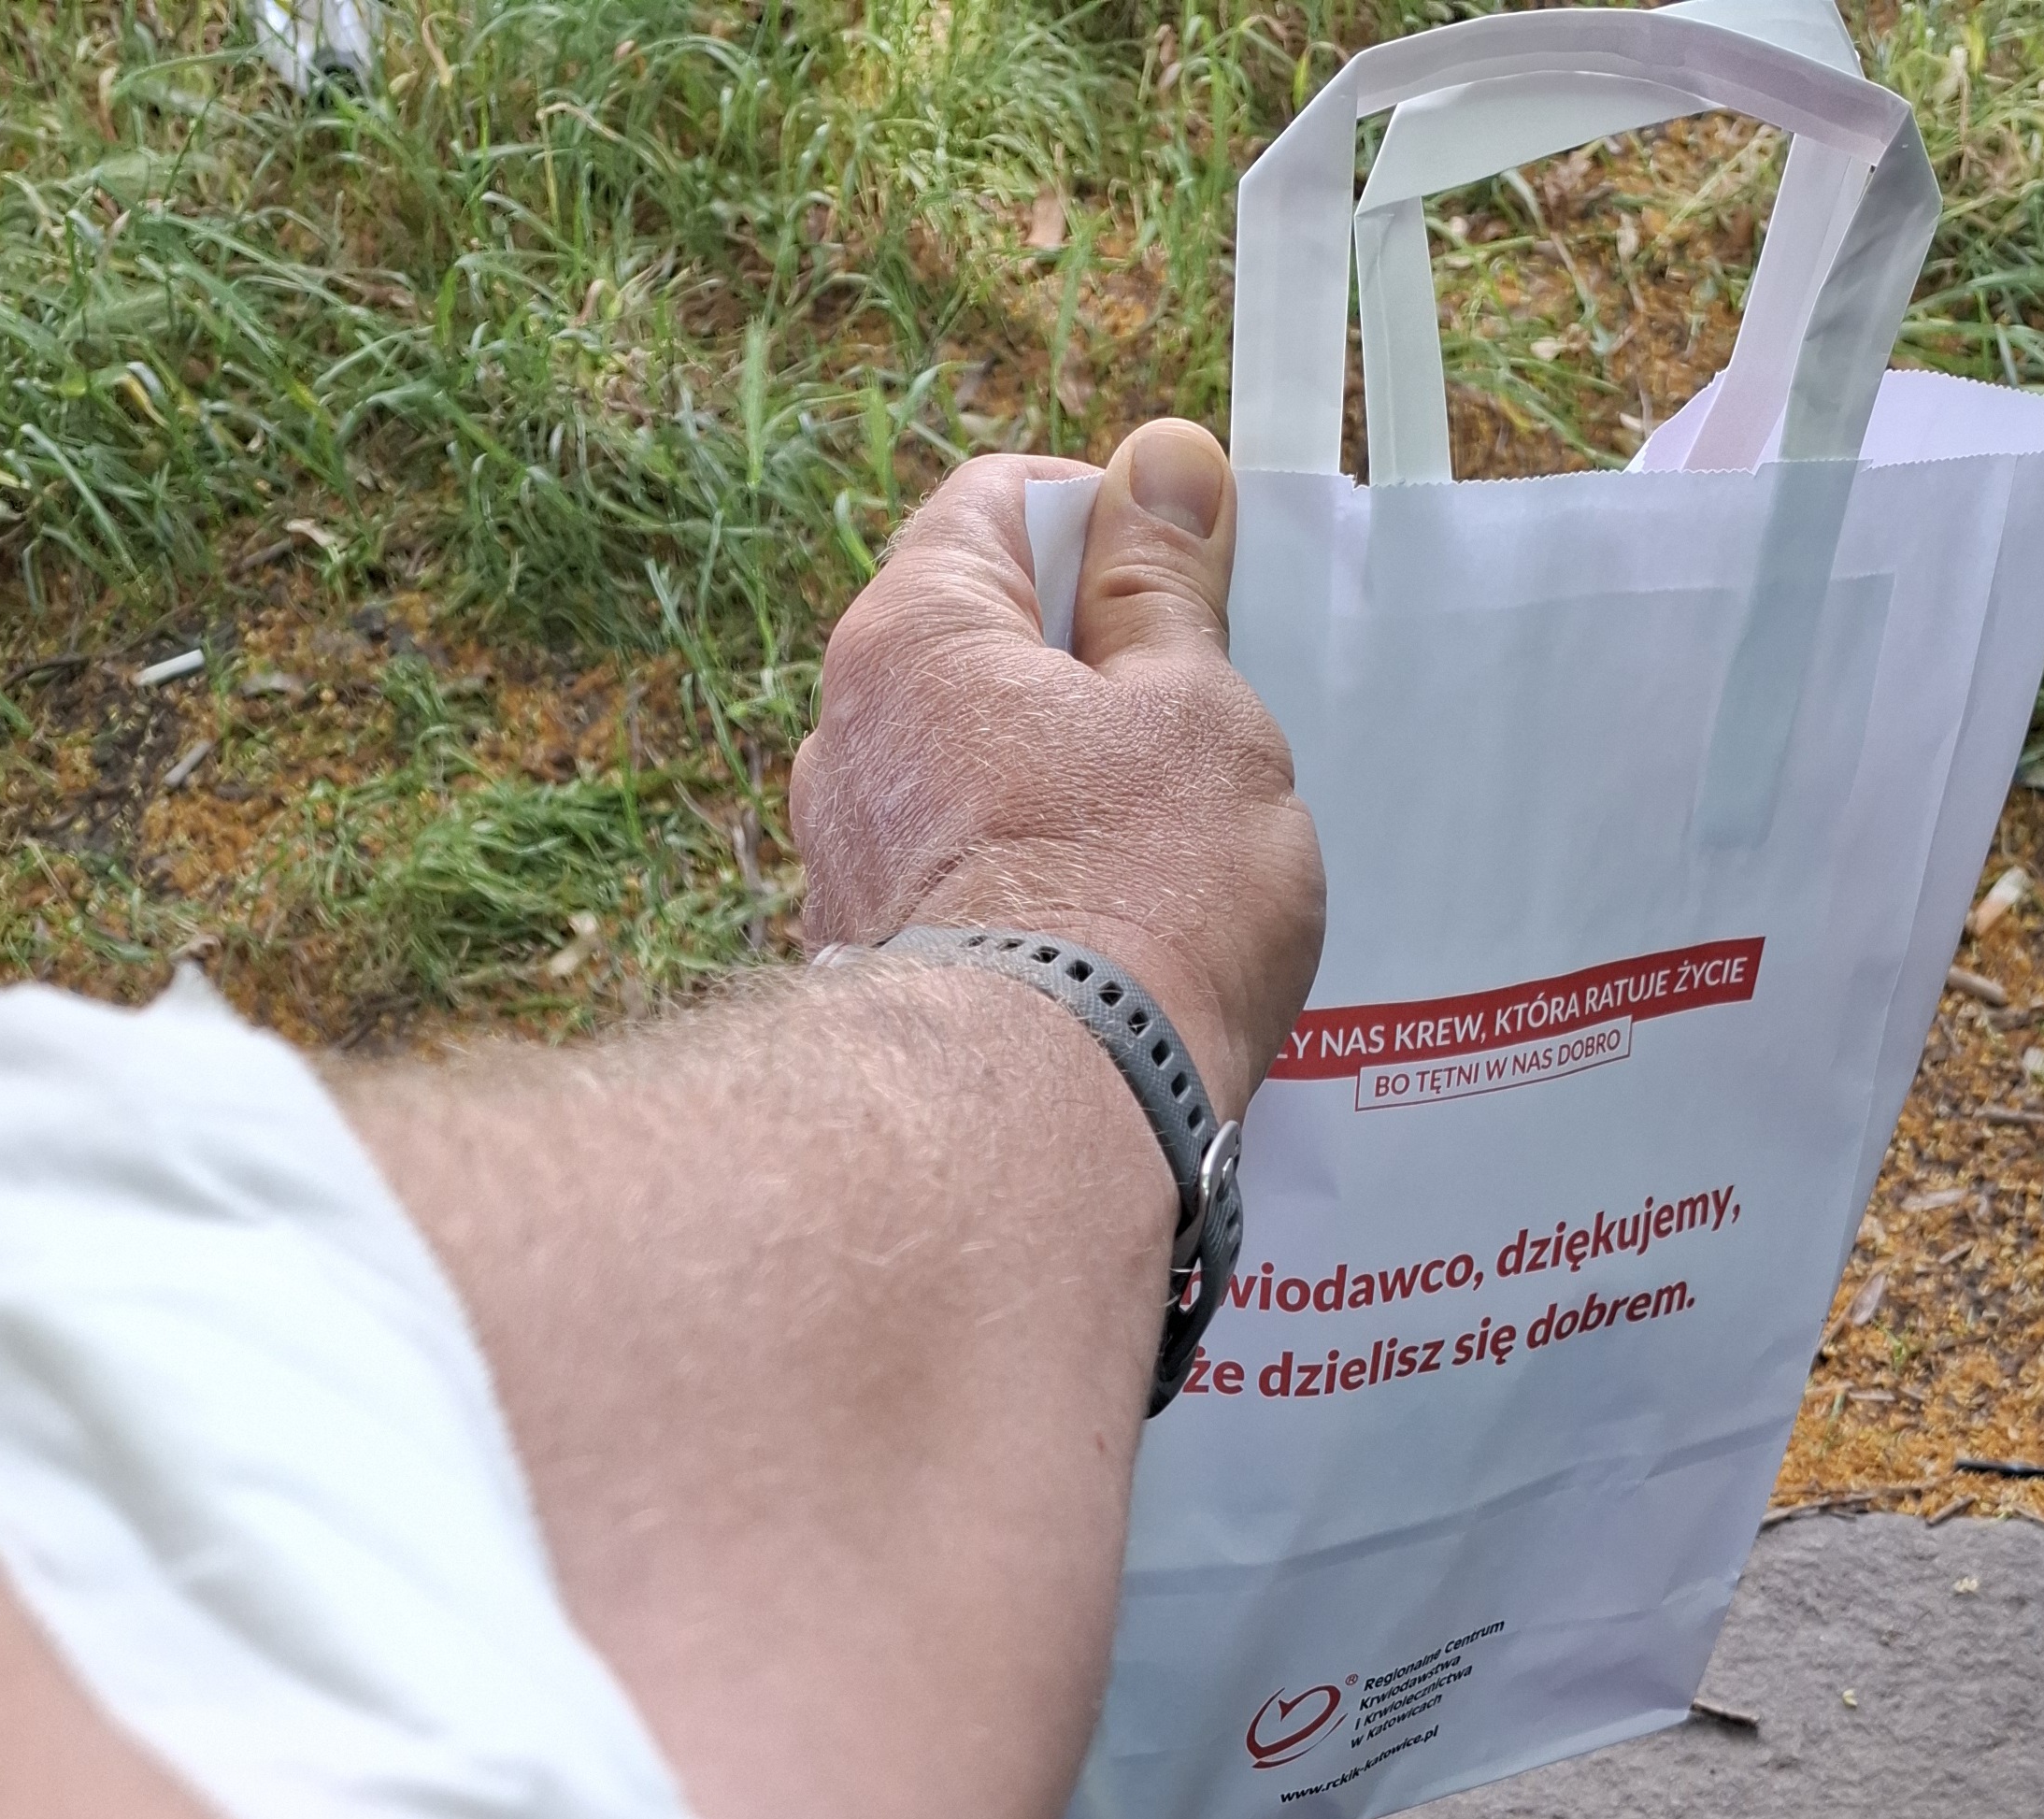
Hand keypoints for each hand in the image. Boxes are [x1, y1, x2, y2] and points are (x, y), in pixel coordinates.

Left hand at [790, 420, 1325, 1119]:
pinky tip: (1114, 952)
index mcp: (913, 635)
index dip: (1108, 519)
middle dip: (1094, 677)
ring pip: (975, 778)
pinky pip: (965, 888)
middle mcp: (845, 740)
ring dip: (1066, 797)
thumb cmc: (1139, 898)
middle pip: (983, 647)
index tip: (1193, 582)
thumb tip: (1165, 465)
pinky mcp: (873, 975)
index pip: (998, 502)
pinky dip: (1034, 895)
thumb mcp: (1195, 710)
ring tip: (1167, 866)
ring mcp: (845, 866)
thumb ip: (1169, 588)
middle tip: (1199, 737)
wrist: (1042, 1127)